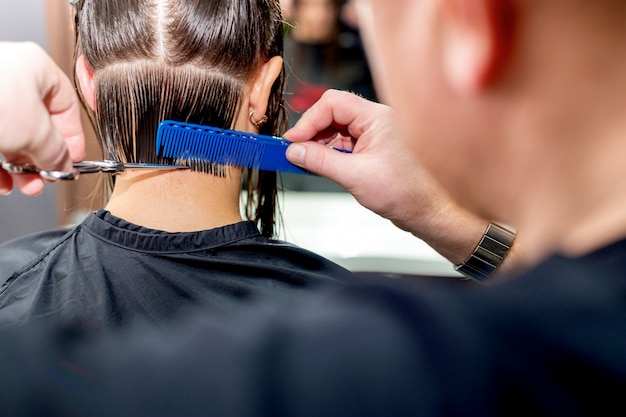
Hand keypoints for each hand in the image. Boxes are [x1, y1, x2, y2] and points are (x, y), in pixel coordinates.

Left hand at [0, 42, 85, 195]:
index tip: (71, 161)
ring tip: (24, 185)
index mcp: (35, 68)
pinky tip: (1, 181)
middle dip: (41, 159)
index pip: (66, 107)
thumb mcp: (36, 134)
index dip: (72, 138)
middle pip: (36, 125)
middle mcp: (8, 76)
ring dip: (20, 167)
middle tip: (44, 177)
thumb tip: (62, 164)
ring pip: (10, 136)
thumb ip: (56, 152)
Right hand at [285, 90, 488, 264]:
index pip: (332, 104)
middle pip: (333, 113)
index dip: (308, 121)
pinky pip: (345, 143)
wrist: (427, 211)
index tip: (292, 141)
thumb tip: (294, 151)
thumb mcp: (354, 176)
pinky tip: (321, 165)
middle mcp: (377, 121)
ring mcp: (375, 134)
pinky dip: (330, 153)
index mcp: (377, 117)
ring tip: (306, 161)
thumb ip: (320, 161)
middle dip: (312, 132)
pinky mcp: (373, 149)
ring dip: (320, 144)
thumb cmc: (406, 192)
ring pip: (337, 129)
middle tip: (294, 151)